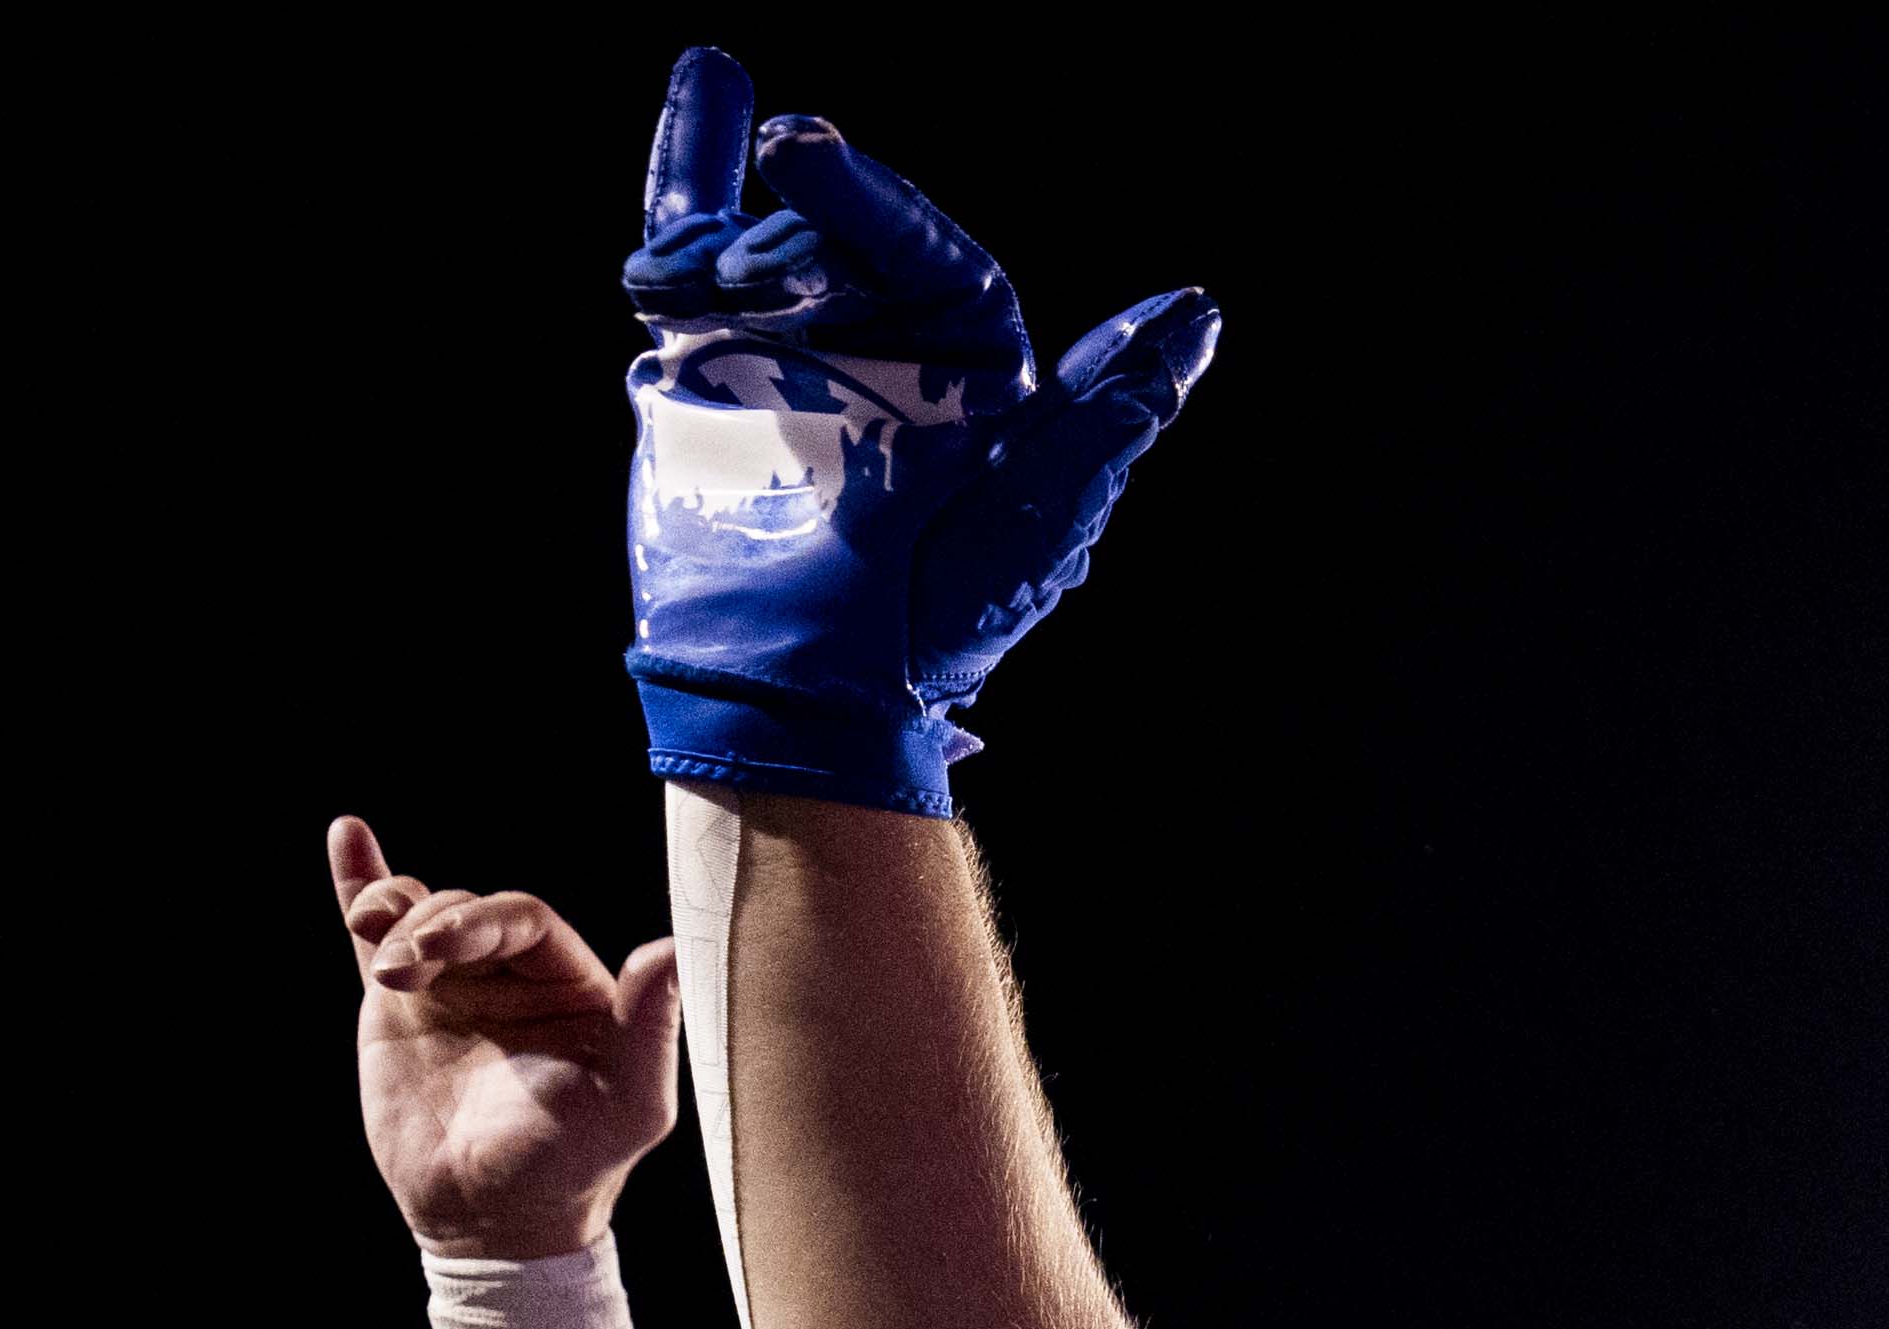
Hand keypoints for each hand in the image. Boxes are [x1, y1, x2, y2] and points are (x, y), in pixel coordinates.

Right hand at [334, 821, 681, 1257]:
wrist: (490, 1221)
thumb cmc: (571, 1167)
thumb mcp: (629, 1106)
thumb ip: (649, 1029)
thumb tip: (670, 948)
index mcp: (576, 987)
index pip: (523, 919)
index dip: (479, 921)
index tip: (437, 953)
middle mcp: (518, 978)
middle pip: (468, 911)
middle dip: (431, 926)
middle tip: (405, 971)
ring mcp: (457, 988)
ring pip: (421, 916)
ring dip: (393, 913)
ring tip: (380, 950)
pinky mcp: (401, 1009)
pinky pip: (378, 939)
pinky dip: (361, 887)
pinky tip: (347, 835)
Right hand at [621, 48, 1219, 812]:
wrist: (801, 695)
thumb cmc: (934, 625)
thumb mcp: (1035, 523)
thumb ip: (1108, 418)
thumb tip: (1198, 316)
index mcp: (974, 369)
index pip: (937, 254)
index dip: (880, 201)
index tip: (812, 148)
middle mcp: (889, 345)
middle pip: (848, 241)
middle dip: (812, 211)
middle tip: (776, 170)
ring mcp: (795, 348)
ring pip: (767, 246)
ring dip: (735, 238)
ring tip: (713, 281)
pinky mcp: (707, 366)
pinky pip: (697, 254)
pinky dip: (691, 172)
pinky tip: (709, 74)